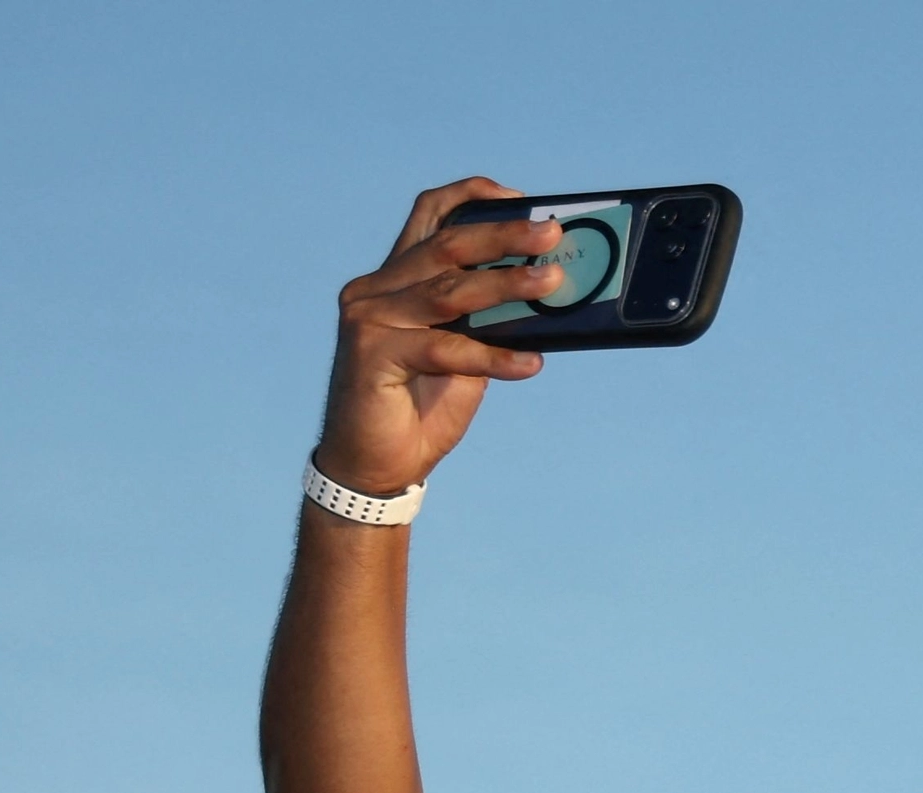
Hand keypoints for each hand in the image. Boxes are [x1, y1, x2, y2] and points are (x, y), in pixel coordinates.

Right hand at [314, 180, 559, 497]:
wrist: (376, 464)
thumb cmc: (421, 405)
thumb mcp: (464, 352)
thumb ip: (488, 320)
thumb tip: (548, 293)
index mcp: (396, 278)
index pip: (429, 217)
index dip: (470, 198)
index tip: (519, 197)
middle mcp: (376, 289)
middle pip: (446, 247)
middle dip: (503, 237)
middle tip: (551, 233)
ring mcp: (369, 318)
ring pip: (447, 292)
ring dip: (506, 286)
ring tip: (553, 282)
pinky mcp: (371, 354)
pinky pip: (444, 349)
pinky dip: (493, 357)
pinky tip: (531, 364)